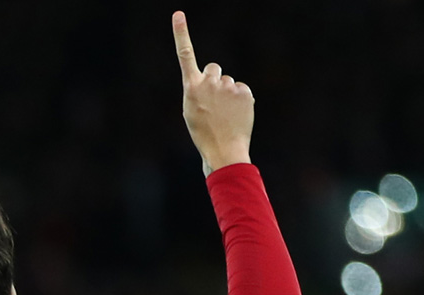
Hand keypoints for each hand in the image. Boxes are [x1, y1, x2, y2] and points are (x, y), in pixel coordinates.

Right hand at [172, 11, 252, 176]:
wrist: (224, 151)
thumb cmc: (204, 133)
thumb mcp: (192, 111)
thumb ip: (199, 90)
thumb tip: (216, 79)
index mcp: (191, 88)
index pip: (185, 55)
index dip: (181, 33)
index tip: (178, 15)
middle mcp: (209, 83)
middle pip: (214, 69)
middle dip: (215, 80)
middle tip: (214, 103)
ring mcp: (228, 87)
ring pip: (228, 82)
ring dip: (228, 94)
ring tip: (225, 115)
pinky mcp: (244, 92)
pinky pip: (242, 89)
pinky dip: (241, 100)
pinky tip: (237, 115)